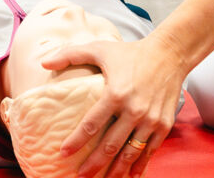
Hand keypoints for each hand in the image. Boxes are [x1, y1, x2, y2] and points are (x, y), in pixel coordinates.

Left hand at [42, 35, 186, 177]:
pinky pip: (150, 150)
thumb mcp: (99, 48)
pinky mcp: (164, 124)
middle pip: (110, 145)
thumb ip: (70, 54)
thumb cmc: (131, 52)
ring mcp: (150, 119)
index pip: (91, 124)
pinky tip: (131, 175)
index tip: (63, 153)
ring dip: (116, 170)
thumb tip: (44, 61)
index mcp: (115, 94)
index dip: (76, 141)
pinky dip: (140, 165)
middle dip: (94, 164)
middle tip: (80, 175)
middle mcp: (134, 110)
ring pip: (130, 153)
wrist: (169, 54)